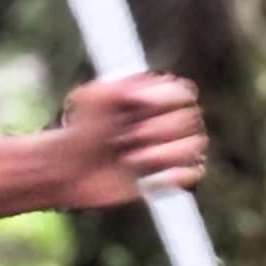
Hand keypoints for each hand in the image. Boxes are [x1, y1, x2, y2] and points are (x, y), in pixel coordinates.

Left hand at [54, 72, 204, 208]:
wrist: (69, 170)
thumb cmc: (80, 131)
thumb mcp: (90, 98)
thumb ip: (117, 86)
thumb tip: (143, 93)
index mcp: (156, 95)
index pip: (185, 92)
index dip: (165, 99)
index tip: (136, 103)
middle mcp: (169, 119)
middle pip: (190, 119)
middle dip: (154, 131)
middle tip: (121, 138)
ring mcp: (172, 148)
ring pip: (195, 146)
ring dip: (162, 154)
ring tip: (129, 160)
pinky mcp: (171, 176)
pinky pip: (195, 173)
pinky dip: (174, 176)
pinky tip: (147, 178)